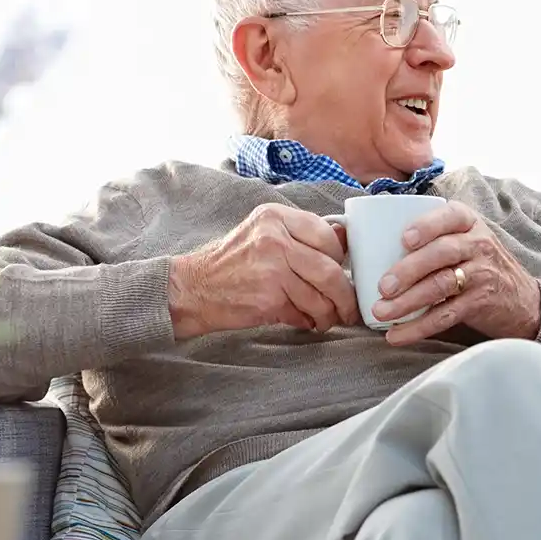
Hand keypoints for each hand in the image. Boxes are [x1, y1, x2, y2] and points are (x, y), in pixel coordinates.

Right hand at [168, 204, 358, 337]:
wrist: (192, 289)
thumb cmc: (230, 263)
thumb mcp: (262, 233)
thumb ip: (300, 234)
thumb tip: (345, 238)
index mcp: (274, 217)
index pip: (326, 234)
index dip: (339, 257)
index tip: (342, 269)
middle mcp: (274, 239)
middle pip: (330, 269)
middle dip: (345, 294)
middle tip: (348, 306)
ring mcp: (272, 270)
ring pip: (321, 297)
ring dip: (330, 314)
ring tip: (327, 319)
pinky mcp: (269, 300)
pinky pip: (304, 313)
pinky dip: (309, 321)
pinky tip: (305, 321)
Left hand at [372, 199, 540, 344]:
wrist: (521, 300)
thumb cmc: (478, 264)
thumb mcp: (465, 239)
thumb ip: (433, 236)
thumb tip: (370, 242)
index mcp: (469, 222)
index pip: (450, 217)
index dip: (426, 227)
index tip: (403, 240)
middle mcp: (479, 244)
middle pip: (442, 252)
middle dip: (409, 269)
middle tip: (383, 286)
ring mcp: (482, 274)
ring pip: (442, 284)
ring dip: (408, 301)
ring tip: (382, 312)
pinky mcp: (480, 303)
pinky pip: (446, 315)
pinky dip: (419, 327)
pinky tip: (397, 335)